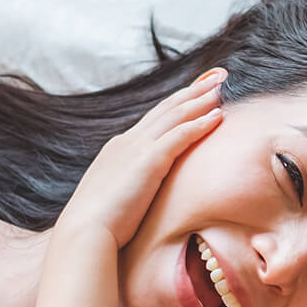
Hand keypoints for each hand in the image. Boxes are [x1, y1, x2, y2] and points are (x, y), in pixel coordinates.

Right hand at [57, 69, 225, 245]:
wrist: (83, 232)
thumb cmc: (98, 224)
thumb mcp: (114, 195)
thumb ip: (128, 186)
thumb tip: (139, 193)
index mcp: (119, 148)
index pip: (153, 119)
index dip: (177, 102)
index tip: (196, 90)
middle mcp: (128, 142)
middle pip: (167, 108)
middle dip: (193, 90)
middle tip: (218, 75)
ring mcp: (137, 149)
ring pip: (175, 115)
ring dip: (200, 99)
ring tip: (222, 87)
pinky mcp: (149, 161)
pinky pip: (180, 136)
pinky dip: (200, 124)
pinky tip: (218, 116)